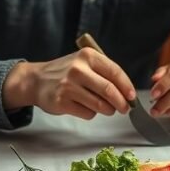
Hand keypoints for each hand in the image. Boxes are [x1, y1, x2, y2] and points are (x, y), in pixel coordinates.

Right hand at [6, 50, 134, 118]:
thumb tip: (127, 93)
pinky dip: (91, 114)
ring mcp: (68, 86)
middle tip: (125, 108)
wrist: (36, 80)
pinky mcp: (62, 102)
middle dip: (121, 103)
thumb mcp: (84, 62)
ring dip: (108, 110)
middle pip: (109, 90)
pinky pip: (87, 113)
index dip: (127, 86)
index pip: (115, 72)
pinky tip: (85, 107)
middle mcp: (78, 69)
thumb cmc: (65, 72)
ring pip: (100, 105)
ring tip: (107, 109)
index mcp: (87, 56)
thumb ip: (104, 73)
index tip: (132, 96)